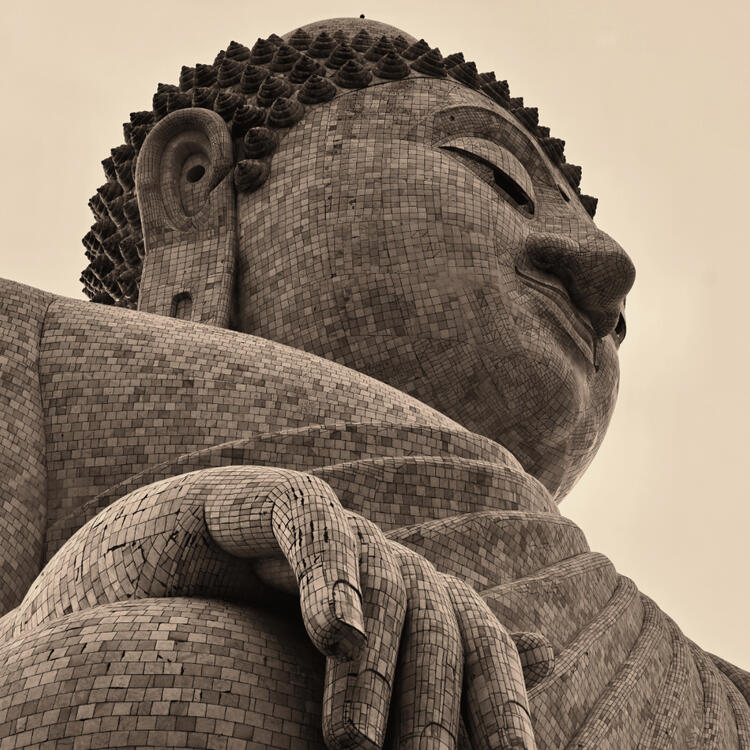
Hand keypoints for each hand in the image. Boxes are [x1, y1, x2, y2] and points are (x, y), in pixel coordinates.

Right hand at [204, 467, 539, 749]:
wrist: (173, 551)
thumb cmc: (253, 618)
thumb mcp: (348, 661)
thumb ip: (440, 662)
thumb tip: (552, 647)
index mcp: (408, 596)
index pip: (476, 639)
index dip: (502, 699)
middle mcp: (386, 558)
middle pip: (441, 618)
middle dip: (437, 700)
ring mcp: (338, 527)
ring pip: (385, 585)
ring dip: (374, 667)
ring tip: (354, 744)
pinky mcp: (282, 501)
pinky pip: (318, 533)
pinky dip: (331, 581)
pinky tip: (333, 634)